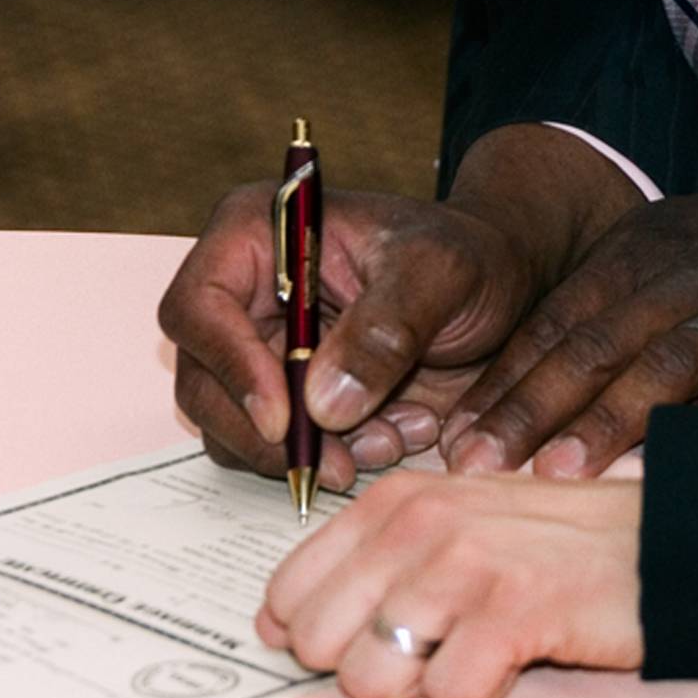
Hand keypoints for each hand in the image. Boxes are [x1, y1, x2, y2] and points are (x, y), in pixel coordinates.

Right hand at [157, 127, 643, 491]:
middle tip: (337, 465)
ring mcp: (258, 346)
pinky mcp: (286, 393)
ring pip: (233, 425)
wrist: (499, 286)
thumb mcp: (439, 275)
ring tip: (391, 438)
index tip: (285, 418)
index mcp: (255, 232)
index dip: (229, 365)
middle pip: (201, 379)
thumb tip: (323, 404)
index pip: (199, 305)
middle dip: (266, 433)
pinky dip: (328, 459)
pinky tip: (394, 436)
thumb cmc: (467, 256)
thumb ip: (384, 329)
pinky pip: (279, 446)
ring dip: (303, 452)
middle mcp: (242, 291)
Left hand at [256, 471, 644, 697]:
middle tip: (432, 650)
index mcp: (392, 502)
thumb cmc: (552, 547)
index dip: (309, 636)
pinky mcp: (515, 607)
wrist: (665, 544)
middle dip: (364, 667)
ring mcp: (464, 562)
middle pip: (319, 642)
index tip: (357, 646)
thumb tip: (281, 627)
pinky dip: (480, 694)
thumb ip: (372, 565)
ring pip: (371, 675)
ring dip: (422, 686)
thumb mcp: (452, 529)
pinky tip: (516, 661)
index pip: (288, 591)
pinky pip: (449, 693)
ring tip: (475, 651)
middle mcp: (417, 523)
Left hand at [438, 93, 697, 481]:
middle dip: (530, 411)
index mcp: (635, 254)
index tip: (449, 437)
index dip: (501, 383)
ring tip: (556, 472)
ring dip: (606, 423)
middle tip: (475, 464)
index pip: (553, 325)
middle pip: (594, 347)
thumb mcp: (657, 250)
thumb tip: (508, 389)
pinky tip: (666, 472)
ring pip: (664, 368)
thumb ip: (595, 310)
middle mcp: (682, 278)